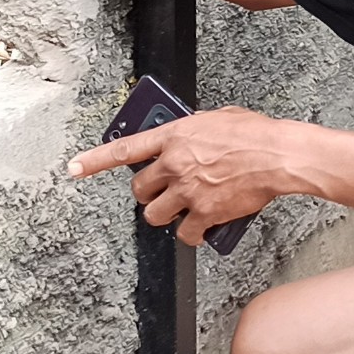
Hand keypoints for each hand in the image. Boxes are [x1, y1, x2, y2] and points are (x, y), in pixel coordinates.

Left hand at [68, 106, 297, 246]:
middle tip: (162, 193)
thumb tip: (186, 137)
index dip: (94, 160)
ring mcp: (187, 190)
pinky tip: (202, 228)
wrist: (279, 156)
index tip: (74, 168)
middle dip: (147, 193)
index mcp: (174, 135)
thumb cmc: (255, 134)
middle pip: (139, 189)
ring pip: (155, 215)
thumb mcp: (216, 118)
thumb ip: (193, 129)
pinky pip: (185, 234)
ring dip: (164, 215)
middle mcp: (175, 163)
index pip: (124, 149)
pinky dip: (191, 235)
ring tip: (180, 210)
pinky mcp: (205, 212)